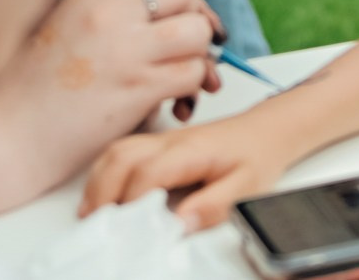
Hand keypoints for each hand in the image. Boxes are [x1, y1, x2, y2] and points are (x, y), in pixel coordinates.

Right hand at [0, 0, 220, 191]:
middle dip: (188, 13)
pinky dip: (191, 86)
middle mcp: (109, 13)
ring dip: (195, 52)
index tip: (159, 8)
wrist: (8, 140)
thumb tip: (142, 2)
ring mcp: (127, 50)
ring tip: (178, 69)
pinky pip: (193, 73)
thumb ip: (95, 4)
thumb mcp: (52, 22)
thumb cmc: (25, 89)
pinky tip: (174, 99)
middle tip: (176, 40)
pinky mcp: (140, 89)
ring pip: (198, 30)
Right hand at [82, 110, 300, 231]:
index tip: (127, 228)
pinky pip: (122, 150)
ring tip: (91, 213)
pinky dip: (105, 171)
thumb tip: (179, 224)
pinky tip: (103, 193)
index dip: (132, 202)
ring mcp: (162, 139)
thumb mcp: (246, 187)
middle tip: (95, 224)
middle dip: (102, 191)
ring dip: (99, 180)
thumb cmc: (257, 155)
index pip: (148, 173)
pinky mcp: (159, 143)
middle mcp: (170, 140)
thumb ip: (213, 206)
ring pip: (117, 151)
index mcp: (191, 150)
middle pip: (122, 157)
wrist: (266, 130)